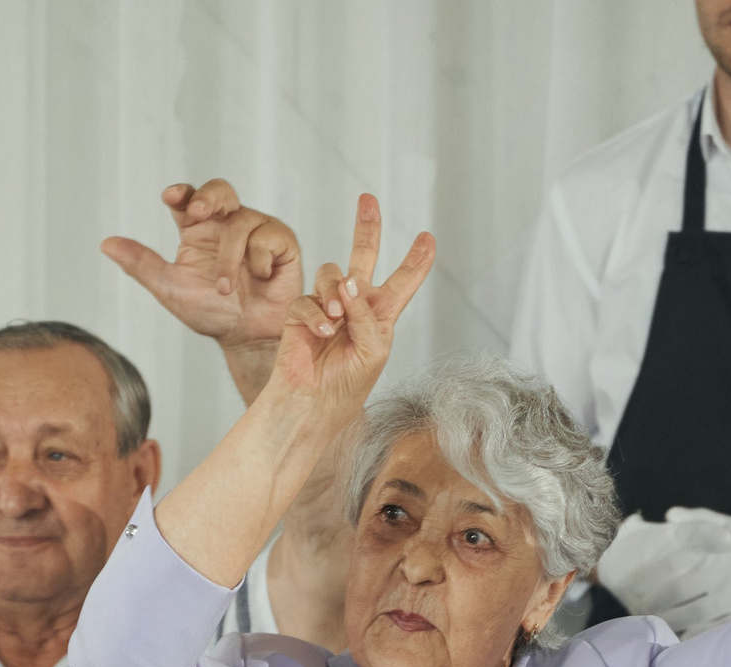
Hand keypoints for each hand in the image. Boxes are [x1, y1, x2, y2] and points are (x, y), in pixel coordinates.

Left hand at [102, 180, 302, 352]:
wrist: (247, 338)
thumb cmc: (211, 313)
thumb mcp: (171, 289)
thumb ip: (141, 264)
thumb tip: (106, 243)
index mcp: (198, 230)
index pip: (188, 200)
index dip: (182, 193)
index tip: (171, 196)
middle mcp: (227, 224)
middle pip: (220, 190)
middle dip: (210, 196)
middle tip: (200, 211)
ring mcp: (257, 230)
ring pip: (242, 222)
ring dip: (230, 258)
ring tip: (225, 289)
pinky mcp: (283, 242)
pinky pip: (269, 236)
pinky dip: (259, 259)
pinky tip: (259, 278)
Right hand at [267, 195, 434, 424]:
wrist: (314, 403)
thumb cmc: (349, 384)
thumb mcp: (374, 349)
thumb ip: (368, 314)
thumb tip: (348, 283)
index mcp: (381, 315)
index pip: (403, 281)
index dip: (416, 261)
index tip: (429, 239)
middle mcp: (355, 305)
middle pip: (364, 256)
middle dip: (366, 227)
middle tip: (368, 199)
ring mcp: (328, 307)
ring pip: (332, 273)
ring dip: (336, 292)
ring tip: (336, 321)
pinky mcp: (301, 314)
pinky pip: (308, 299)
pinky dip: (316, 315)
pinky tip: (322, 334)